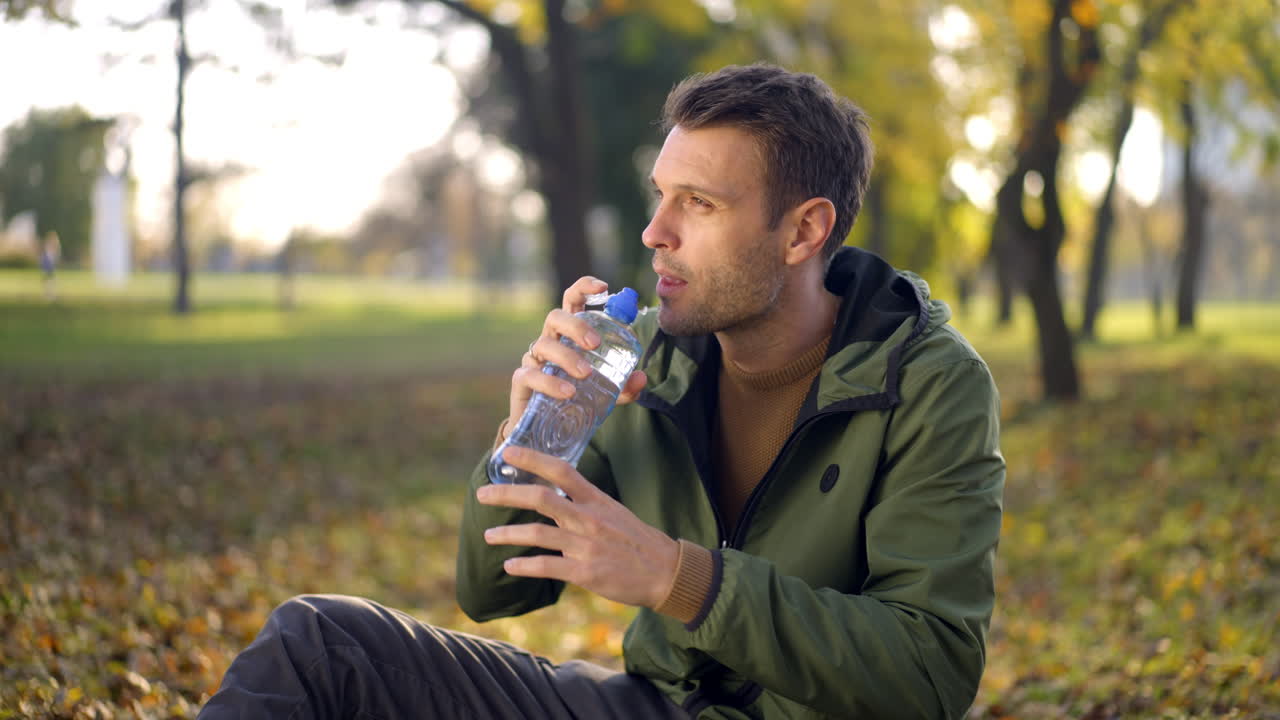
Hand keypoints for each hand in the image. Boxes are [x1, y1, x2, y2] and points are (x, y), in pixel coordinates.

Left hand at [476, 446, 679, 609]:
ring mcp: (586, 546)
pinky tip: (509, 565)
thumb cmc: (637, 541)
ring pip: (536, 533)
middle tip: (482, 493)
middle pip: (540, 497)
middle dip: (506, 494)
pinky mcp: (585, 573)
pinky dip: (523, 565)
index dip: (532, 458)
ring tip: (488, 536)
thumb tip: (555, 495)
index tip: (508, 451)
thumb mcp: (613, 512)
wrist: (666, 572)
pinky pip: (545, 566)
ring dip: (507, 534)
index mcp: (596, 499)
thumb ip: (585, 503)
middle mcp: (588, 518)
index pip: (561, 470)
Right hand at [504, 277, 646, 439]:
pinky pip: (531, 375)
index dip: (584, 288)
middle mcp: (550, 341)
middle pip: (555, 317)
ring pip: (544, 345)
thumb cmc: (576, 402)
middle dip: (576, 325)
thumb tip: (640, 378)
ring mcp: (534, 360)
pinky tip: (568, 393)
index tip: (603, 288)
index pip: (572, 301)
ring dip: (567, 356)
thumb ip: (623, 386)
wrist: (547, 433)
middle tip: (595, 344)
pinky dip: (550, 382)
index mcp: (569, 335)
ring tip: (585, 374)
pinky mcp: (522, 381)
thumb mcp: (605, 393)